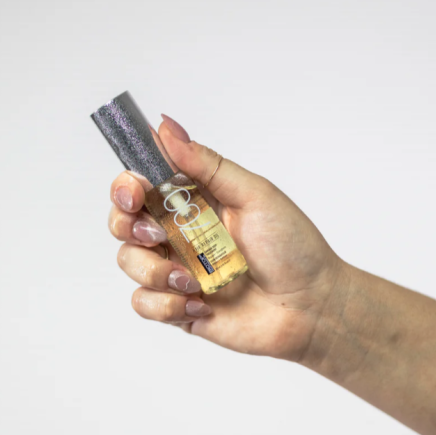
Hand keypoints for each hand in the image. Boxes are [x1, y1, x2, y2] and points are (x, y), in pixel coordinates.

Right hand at [108, 114, 345, 362]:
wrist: (311, 306)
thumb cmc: (292, 247)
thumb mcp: (254, 195)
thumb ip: (207, 164)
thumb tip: (167, 126)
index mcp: (195, 202)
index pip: (142, 185)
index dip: (127, 185)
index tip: (136, 190)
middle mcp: (179, 234)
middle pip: (123, 221)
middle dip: (126, 225)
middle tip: (156, 233)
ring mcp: (176, 271)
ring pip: (129, 262)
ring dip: (153, 271)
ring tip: (192, 281)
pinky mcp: (177, 308)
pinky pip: (143, 304)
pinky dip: (166, 306)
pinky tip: (200, 306)